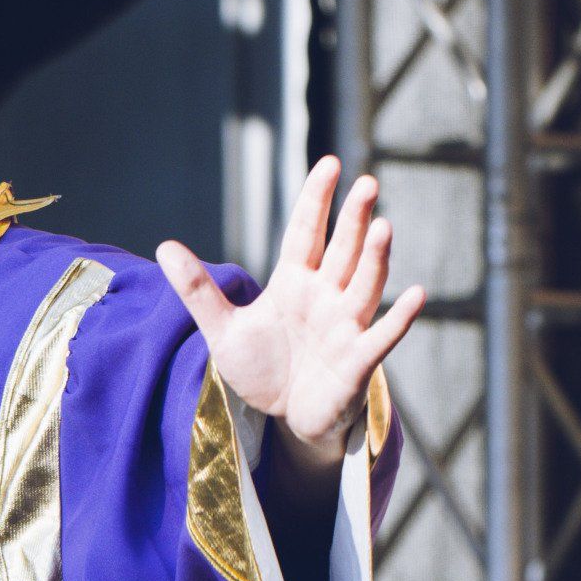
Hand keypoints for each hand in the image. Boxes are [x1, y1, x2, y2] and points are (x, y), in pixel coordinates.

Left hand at [156, 157, 421, 486]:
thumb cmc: (262, 367)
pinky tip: (416, 295)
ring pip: (365, 285)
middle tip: (368, 182)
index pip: (306, 232)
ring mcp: (345, 326)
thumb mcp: (222, 329)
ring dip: (376, 258)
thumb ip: (197, 289)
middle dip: (354, 218)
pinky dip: (399, 318)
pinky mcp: (357, 361)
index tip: (329, 164)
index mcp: (294, 282)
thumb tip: (163, 245)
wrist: (283, 416)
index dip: (317, 200)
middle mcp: (326, 296)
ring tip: (384, 226)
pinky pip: (381, 336)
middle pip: (342, 250)